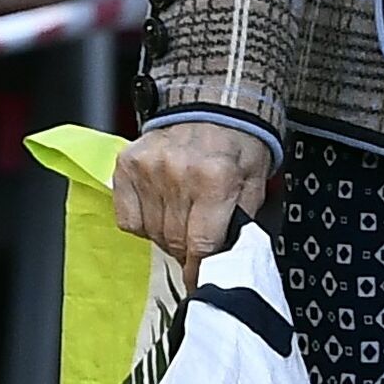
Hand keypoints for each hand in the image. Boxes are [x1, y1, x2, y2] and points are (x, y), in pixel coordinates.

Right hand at [109, 120, 275, 277]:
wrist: (214, 103)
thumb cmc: (238, 144)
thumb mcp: (256, 181)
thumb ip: (243, 220)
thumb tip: (229, 259)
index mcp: (216, 178)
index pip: (202, 243)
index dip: (201, 269)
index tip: (200, 281)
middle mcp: (179, 173)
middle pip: (175, 241)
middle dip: (188, 251)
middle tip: (198, 243)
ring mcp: (149, 168)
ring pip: (152, 233)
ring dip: (167, 236)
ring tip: (183, 218)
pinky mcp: (127, 165)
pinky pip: (128, 219)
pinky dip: (143, 222)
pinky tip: (161, 207)